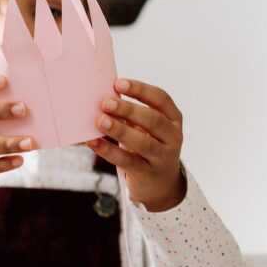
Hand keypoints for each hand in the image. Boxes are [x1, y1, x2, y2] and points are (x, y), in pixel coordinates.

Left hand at [86, 77, 186, 211]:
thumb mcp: (146, 127)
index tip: (118, 83)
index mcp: (173, 118)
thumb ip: (130, 114)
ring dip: (120, 130)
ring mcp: (163, 157)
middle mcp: (173, 136)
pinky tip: (93, 142)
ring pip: (143, 143)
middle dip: (128, 109)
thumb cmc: (148, 144)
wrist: (161, 183)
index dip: (140, 90)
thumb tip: (101, 98)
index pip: (161, 99)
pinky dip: (109, 151)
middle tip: (105, 102)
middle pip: (153, 120)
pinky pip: (128, 161)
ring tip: (100, 121)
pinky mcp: (148, 173)